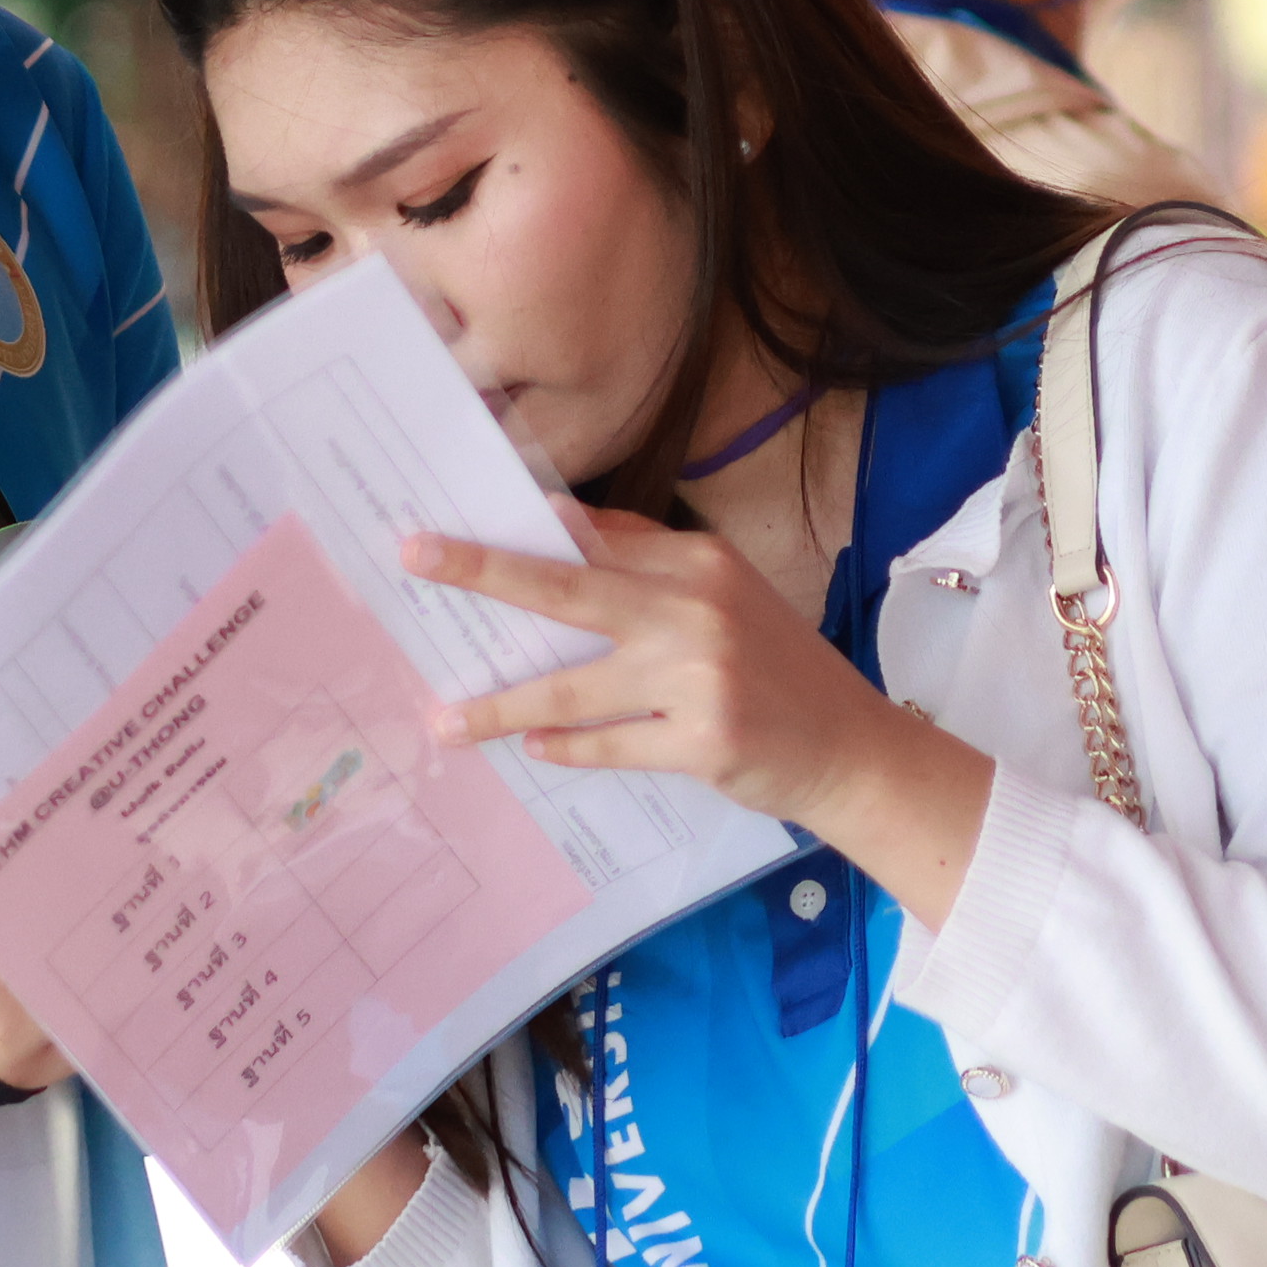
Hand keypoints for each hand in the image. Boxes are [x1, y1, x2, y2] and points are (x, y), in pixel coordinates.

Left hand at [406, 514, 995, 924]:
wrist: (851, 749)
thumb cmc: (776, 670)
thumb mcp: (725, 599)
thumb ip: (648, 570)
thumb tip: (557, 536)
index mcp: (698, 561)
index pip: (592, 536)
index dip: (520, 526)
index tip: (455, 517)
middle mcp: (696, 608)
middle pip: (566, 586)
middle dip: (483, 569)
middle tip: (415, 555)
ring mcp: (699, 676)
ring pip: (571, 688)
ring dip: (500, 705)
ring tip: (445, 719)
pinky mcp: (701, 741)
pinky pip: (606, 745)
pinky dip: (564, 749)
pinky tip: (533, 749)